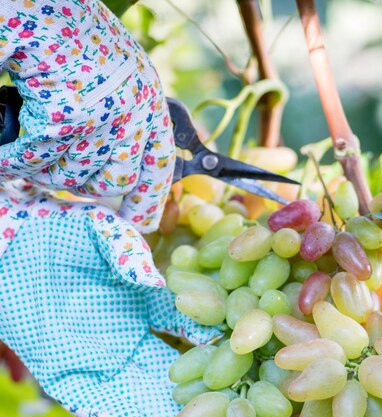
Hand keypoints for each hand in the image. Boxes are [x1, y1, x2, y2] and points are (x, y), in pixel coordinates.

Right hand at [0, 1, 174, 233]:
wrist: (43, 3)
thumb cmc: (72, 37)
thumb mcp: (116, 78)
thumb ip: (124, 122)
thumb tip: (121, 184)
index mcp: (149, 100)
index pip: (158, 166)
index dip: (148, 198)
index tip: (140, 222)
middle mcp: (134, 112)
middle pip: (111, 183)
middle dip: (79, 185)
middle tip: (54, 171)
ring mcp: (102, 117)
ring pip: (69, 176)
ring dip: (42, 171)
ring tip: (27, 149)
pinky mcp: (66, 118)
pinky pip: (36, 159)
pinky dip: (14, 159)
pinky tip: (7, 150)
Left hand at [0, 183, 220, 416]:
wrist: (7, 256)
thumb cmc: (57, 237)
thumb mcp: (97, 231)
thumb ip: (127, 248)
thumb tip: (157, 282)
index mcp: (145, 304)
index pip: (187, 324)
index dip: (210, 338)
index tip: (237, 351)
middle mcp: (130, 337)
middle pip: (170, 370)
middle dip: (195, 392)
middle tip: (224, 413)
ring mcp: (100, 360)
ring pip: (139, 393)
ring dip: (162, 414)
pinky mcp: (66, 377)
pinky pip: (95, 403)